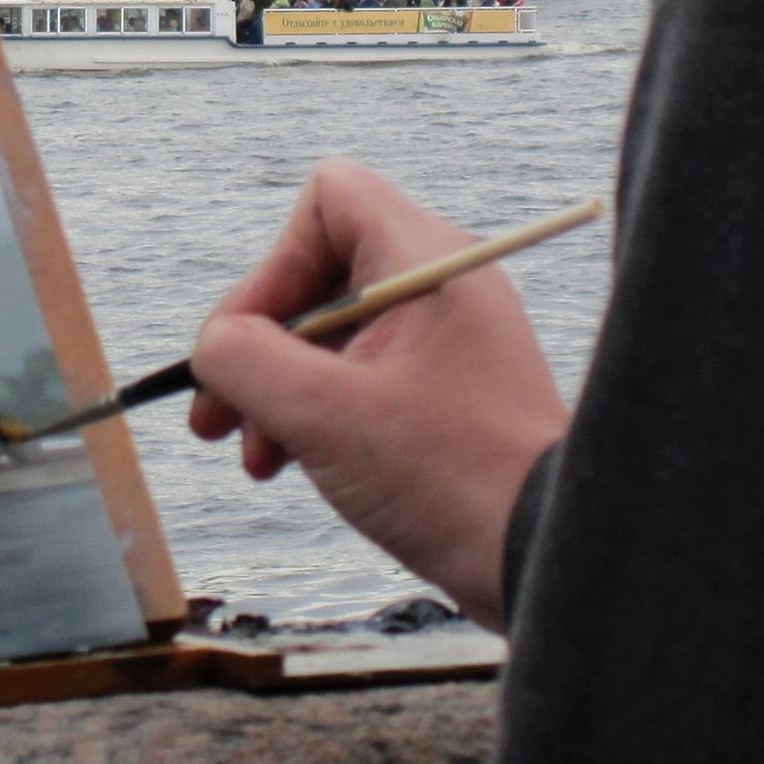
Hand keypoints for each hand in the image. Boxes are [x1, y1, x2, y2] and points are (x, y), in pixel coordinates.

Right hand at [189, 159, 568, 629]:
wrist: (551, 561)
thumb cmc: (448, 477)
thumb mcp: (320, 413)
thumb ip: (243, 359)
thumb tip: (212, 346)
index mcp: (424, 261)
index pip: (327, 201)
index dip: (274, 264)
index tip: (248, 340)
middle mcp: (441, 283)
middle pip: (319, 274)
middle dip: (258, 345)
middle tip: (214, 414)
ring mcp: (450, 337)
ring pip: (334, 332)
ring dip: (278, 387)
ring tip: (252, 455)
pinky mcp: (451, 389)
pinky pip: (363, 373)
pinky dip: (318, 409)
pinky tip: (292, 464)